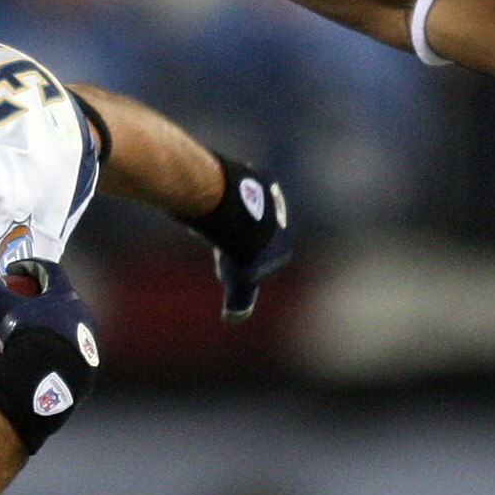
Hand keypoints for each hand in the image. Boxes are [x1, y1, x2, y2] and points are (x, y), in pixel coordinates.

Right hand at [0, 259, 99, 452]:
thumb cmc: (29, 336)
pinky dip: (55, 350)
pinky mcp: (84, 368)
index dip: (32, 266)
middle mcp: (82, 317)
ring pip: (69, 327)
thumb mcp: (3, 308)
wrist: (49, 381)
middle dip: (44, 297)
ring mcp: (86, 344)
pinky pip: (69, 353)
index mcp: (66, 297)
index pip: (51, 270)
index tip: (18, 269)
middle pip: (63, 299)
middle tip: (25, 301)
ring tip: (32, 332)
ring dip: (52, 325)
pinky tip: (40, 358)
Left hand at [183, 154, 293, 322]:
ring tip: (212, 224)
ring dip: (233, 218)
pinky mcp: (257, 176)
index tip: (227, 264)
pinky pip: (239, 190)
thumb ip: (238, 304)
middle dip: (238, 240)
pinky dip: (226, 197)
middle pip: (256, 236)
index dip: (241, 266)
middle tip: (217, 242)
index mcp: (284, 248)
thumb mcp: (238, 284)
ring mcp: (271, 197)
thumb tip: (232, 318)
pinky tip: (210, 204)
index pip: (261, 263)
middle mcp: (284, 221)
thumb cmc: (237, 248)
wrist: (231, 208)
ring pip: (249, 211)